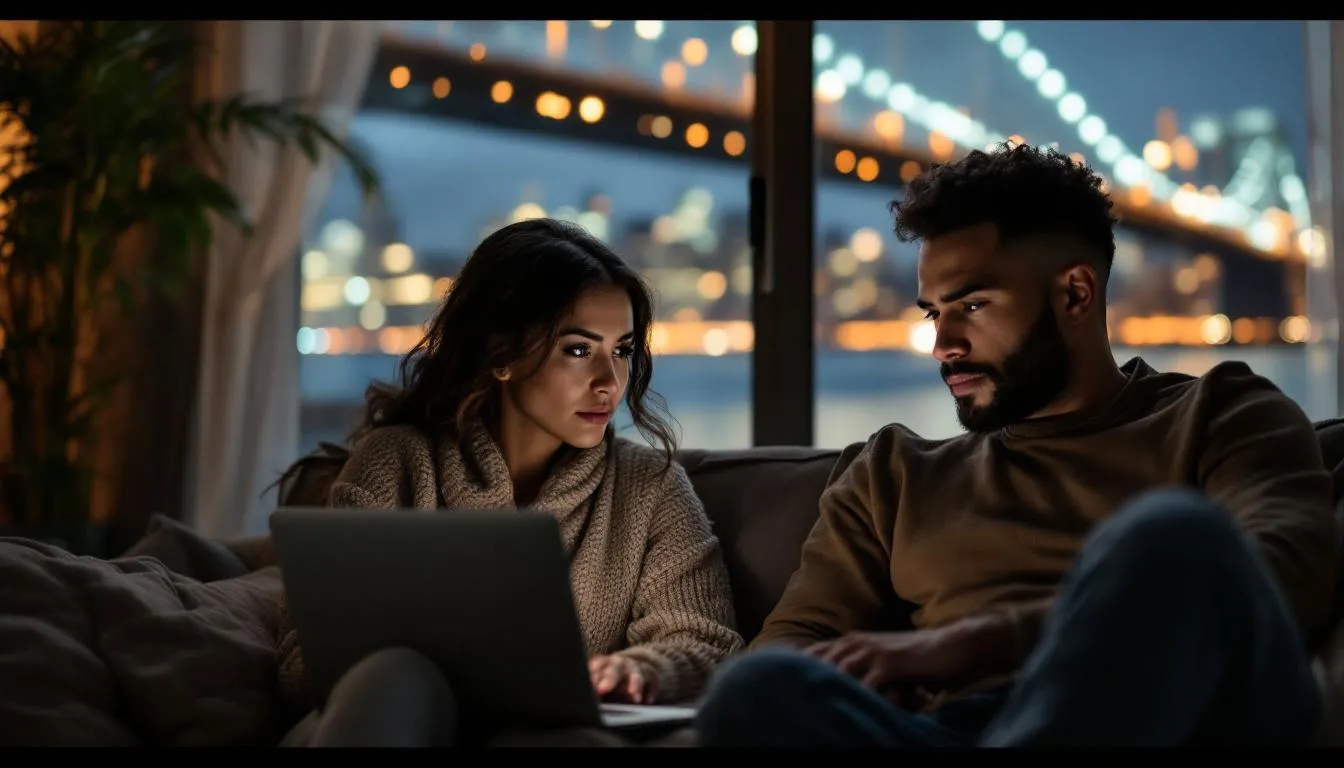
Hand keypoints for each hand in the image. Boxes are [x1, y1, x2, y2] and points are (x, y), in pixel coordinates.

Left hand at [588, 654, 657, 703]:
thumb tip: (583, 699)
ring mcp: (636, 667)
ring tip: (634, 698)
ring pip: (636, 673)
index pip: (597, 668)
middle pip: (614, 668)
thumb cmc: (610, 678)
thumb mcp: (599, 680)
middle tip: (602, 690)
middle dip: (609, 679)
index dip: (592, 677)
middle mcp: (619, 663)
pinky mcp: (651, 674)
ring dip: (634, 684)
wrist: (632, 665)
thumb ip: (593, 686)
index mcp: (603, 663)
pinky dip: (651, 690)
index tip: (589, 687)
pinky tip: (647, 701)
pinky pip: (653, 680)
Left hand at [805, 621, 993, 700]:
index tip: (782, 678)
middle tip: (788, 697)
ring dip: (827, 688)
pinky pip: (866, 685)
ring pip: (839, 671)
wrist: (949, 645)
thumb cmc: (916, 657)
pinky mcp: (888, 665)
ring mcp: (871, 652)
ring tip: (811, 708)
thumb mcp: (883, 657)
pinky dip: (857, 698)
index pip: (817, 652)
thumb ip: (863, 667)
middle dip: (805, 677)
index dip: (800, 665)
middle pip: (821, 661)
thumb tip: (842, 685)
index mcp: (853, 641)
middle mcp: (857, 643)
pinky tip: (849, 711)